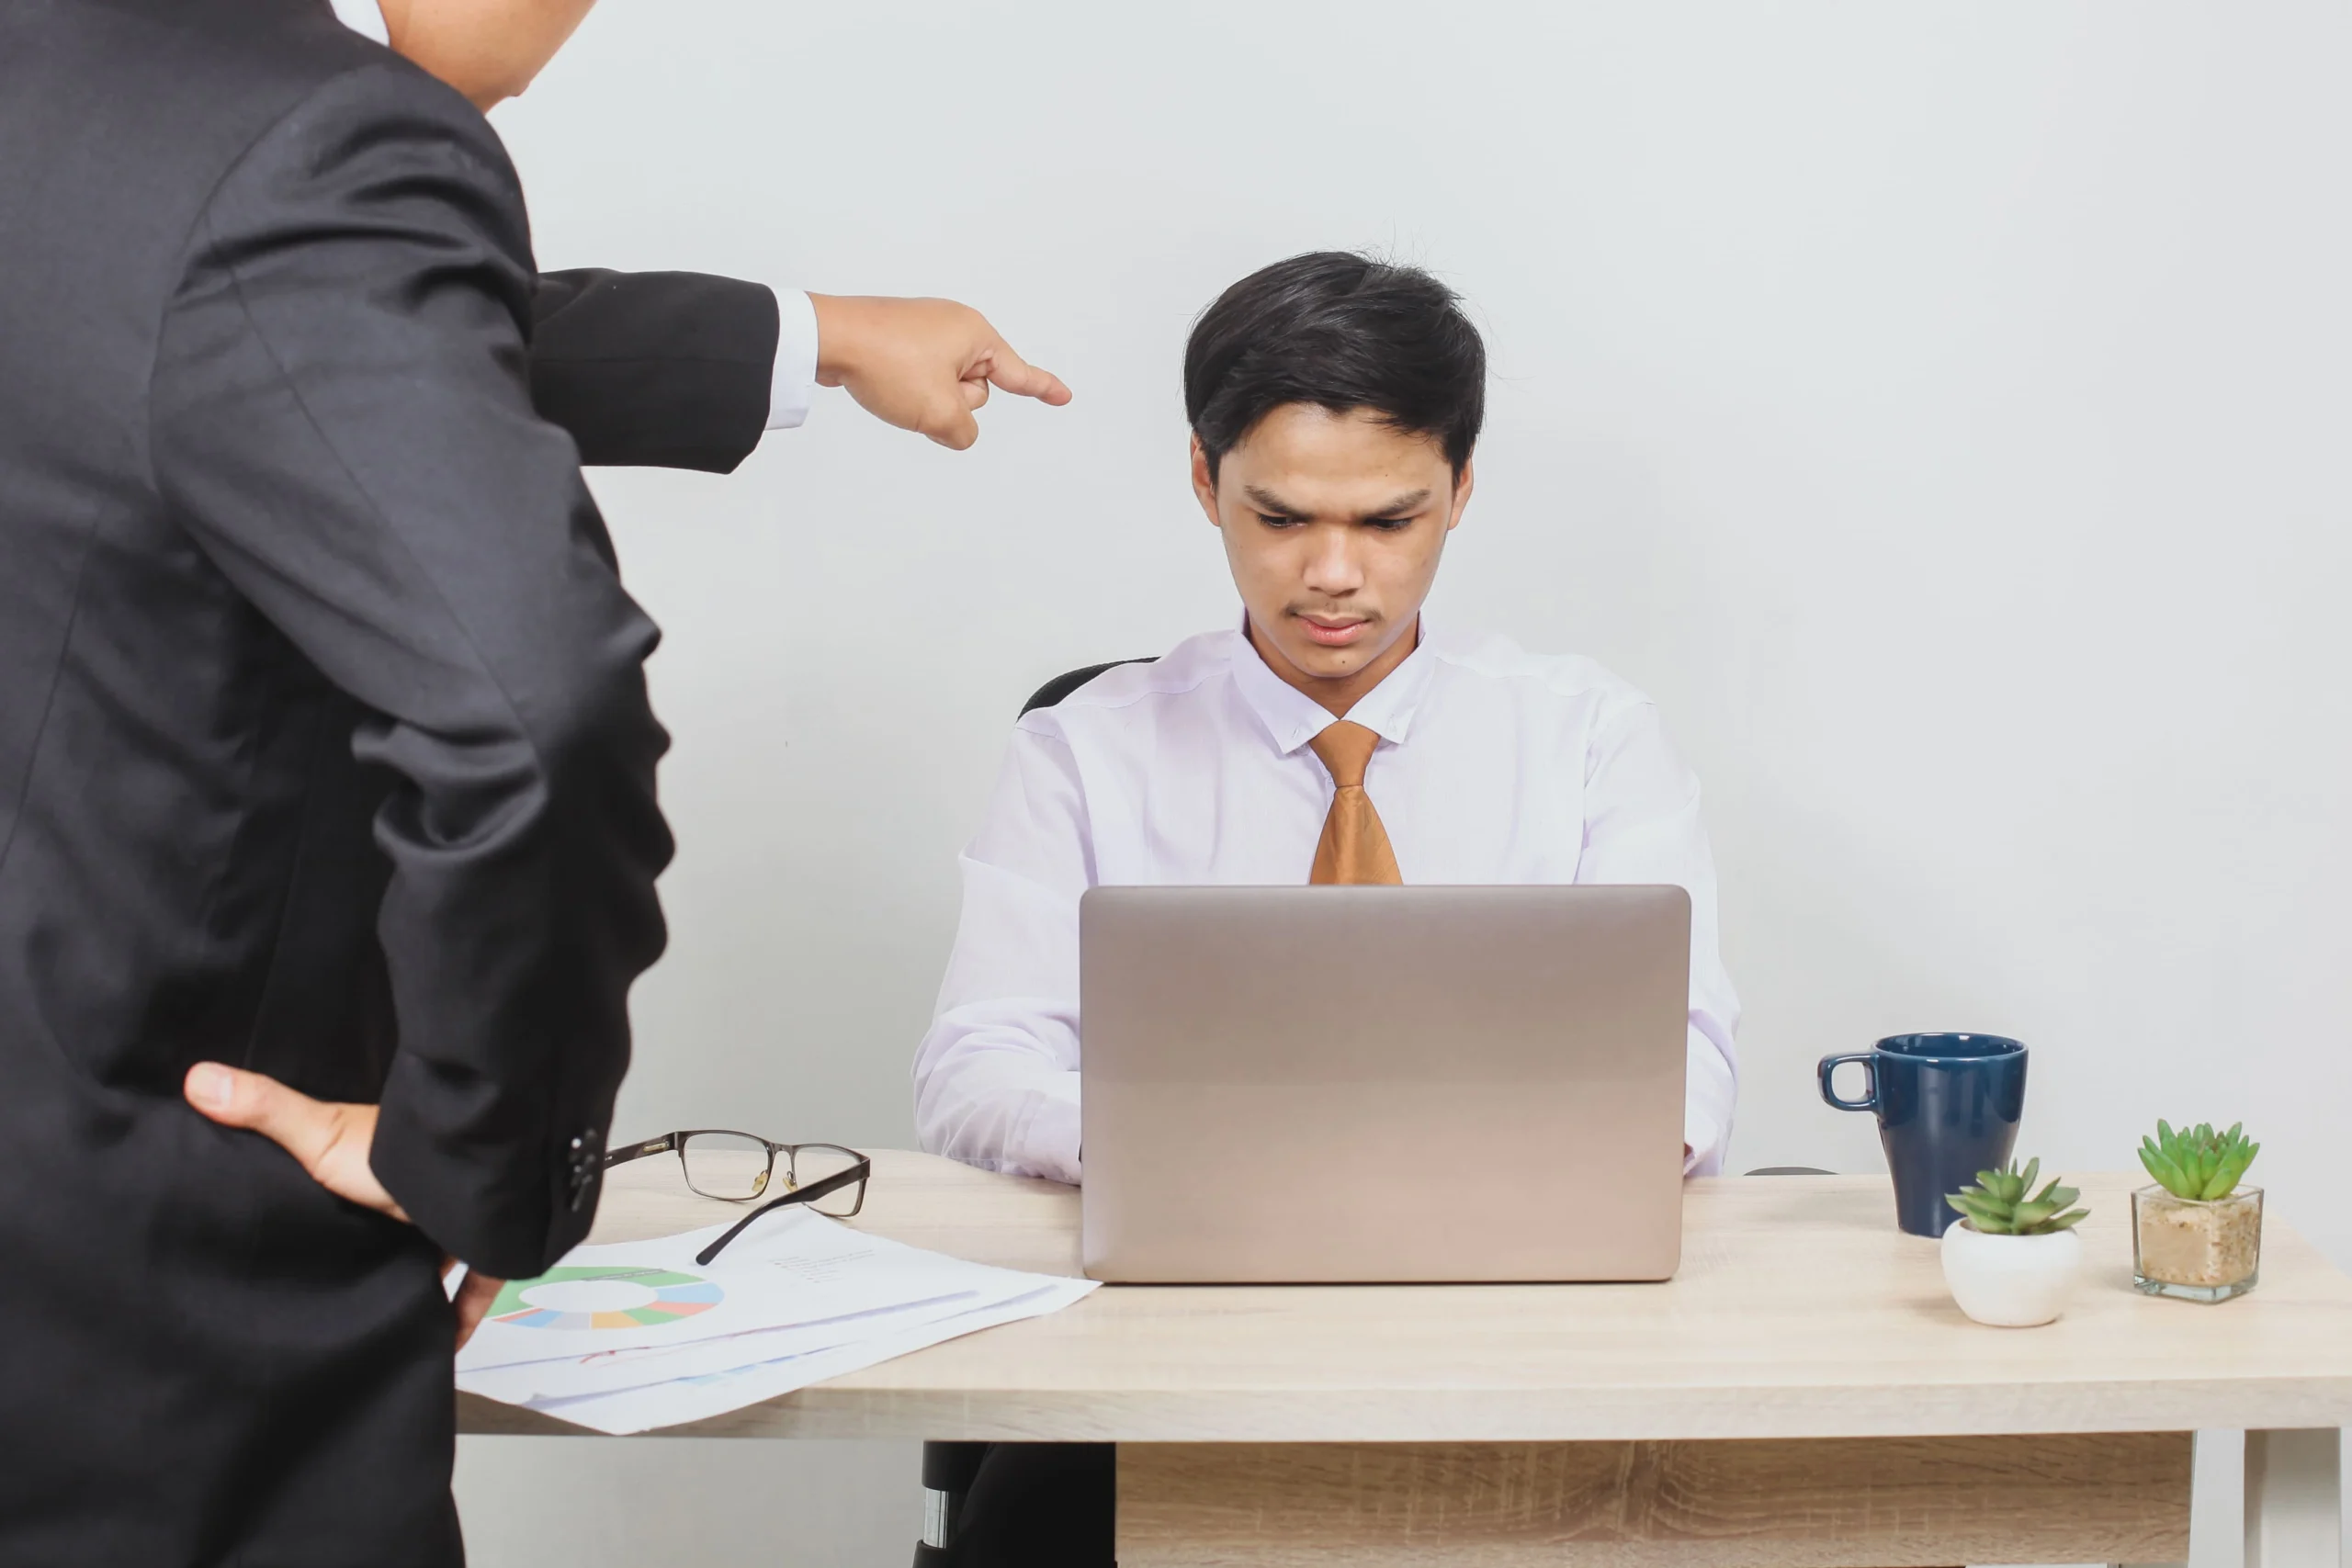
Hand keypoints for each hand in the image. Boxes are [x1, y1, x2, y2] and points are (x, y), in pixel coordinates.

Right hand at [185, 1062, 507, 1345]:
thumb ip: (264, 1111)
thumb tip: (196, 1076)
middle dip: (379, 1244)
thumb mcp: (320, 1136)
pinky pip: (477, 1284)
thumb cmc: (396, 1157)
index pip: (349, 1177)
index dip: (332, 1192)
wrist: (479, 1174)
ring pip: (436, 1252)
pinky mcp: (488, 1246)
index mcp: (376, 1165)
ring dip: (418, 1279)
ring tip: (385, 1318)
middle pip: (394, 1219)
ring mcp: (456, 1219)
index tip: (306, 1222)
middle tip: (345, 1285)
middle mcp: (417, 1191)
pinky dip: (463, 1312)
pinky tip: (445, 1341)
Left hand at [810, 295, 1070, 449]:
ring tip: (895, 386)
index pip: (1018, 373)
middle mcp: (954, 325)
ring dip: (926, 399)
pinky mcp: (898, 339)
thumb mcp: (939, 412)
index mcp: (975, 334)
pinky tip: (883, 382)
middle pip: (975, 389)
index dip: (1044, 389)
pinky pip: (917, 378)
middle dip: (952, 403)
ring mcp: (924, 330)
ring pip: (943, 387)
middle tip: (919, 392)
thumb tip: (957, 430)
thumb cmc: (887, 364)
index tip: (1066, 397)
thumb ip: (964, 432)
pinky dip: (905, 388)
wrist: (826, 339)